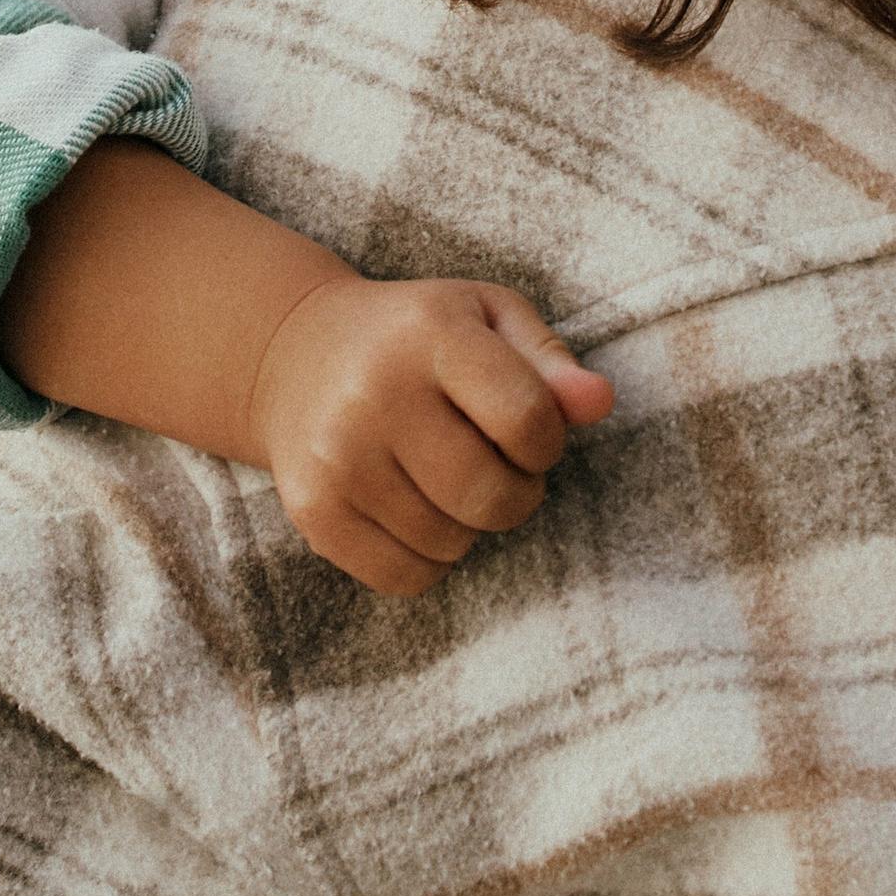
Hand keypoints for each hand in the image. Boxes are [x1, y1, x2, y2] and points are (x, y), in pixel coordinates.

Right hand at [244, 274, 614, 598]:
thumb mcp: (485, 317)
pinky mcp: (315, 511)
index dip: (547, 441)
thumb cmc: (414, 336)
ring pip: (452, 544)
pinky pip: (407, 577)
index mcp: (430, 333)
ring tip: (443, 478)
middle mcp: (376, 393)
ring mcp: (339, 457)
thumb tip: (602, 402)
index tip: (528, 432)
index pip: (527, 419)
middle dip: (515, 493)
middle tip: (494, 465)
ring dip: (468, 525)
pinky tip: (411, 507)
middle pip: (492, 495)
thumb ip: (549, 361)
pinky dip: (427, 558)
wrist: (293, 354)